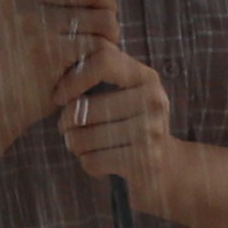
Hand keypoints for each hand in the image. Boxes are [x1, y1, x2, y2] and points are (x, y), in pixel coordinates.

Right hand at [0, 0, 117, 135]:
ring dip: (108, 40)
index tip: (90, 11)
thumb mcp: (31, 2)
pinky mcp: (45, 47)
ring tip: (88, 55)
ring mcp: (29, 18)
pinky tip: (83, 71)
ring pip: (104, 16)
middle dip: (108, 13)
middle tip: (97, 38)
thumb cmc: (30, 50)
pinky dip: (100, 60)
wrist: (7, 100)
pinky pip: (100, 43)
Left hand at [58, 42, 176, 210]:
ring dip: (74, 144)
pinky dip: (88, 163)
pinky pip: (92, 161)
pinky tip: (99, 161)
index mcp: (146, 77)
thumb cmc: (132, 124)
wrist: (169, 167)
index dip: (72, 79)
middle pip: (84, 108)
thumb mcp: (124, 93)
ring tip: (82, 144)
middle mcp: (153, 100)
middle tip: (66, 128)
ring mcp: (151, 131)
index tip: (58, 96)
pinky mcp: (144, 161)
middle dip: (65, 122)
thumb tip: (59, 59)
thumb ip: (99, 75)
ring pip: (83, 137)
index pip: (102, 61)